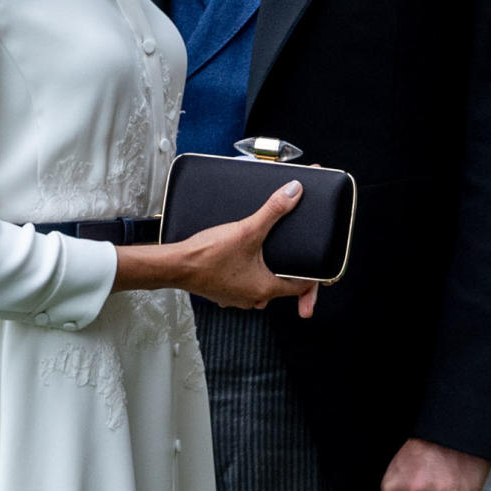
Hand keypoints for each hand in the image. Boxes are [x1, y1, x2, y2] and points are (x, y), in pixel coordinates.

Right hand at [184, 180, 317, 318]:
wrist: (174, 265)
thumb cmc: (207, 255)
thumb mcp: (247, 229)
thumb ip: (273, 210)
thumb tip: (294, 192)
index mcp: (264, 289)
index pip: (301, 287)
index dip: (311, 275)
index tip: (316, 266)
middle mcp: (252, 299)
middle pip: (280, 287)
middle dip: (287, 271)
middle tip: (292, 257)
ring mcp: (235, 298)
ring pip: (260, 286)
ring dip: (265, 272)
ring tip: (267, 254)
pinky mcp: (221, 292)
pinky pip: (242, 284)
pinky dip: (246, 273)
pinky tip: (242, 258)